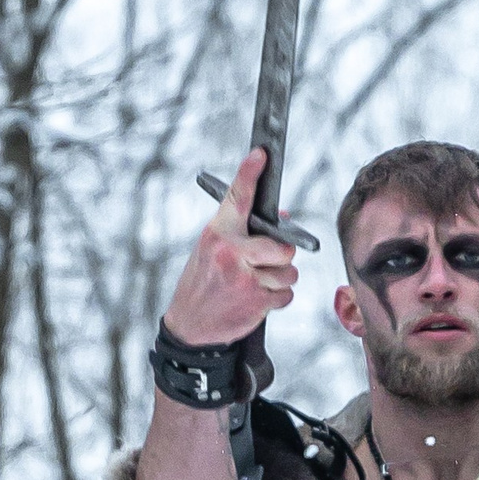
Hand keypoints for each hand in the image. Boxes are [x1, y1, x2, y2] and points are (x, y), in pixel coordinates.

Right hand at [162, 149, 300, 347]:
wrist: (190, 324)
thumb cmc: (204, 282)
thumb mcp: (212, 250)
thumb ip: (243, 233)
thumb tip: (284, 218)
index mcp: (218, 234)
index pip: (237, 198)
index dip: (249, 174)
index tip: (260, 154)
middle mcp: (230, 252)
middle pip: (283, 246)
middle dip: (282, 254)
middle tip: (269, 260)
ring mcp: (244, 278)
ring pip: (289, 272)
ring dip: (280, 279)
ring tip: (257, 283)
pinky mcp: (256, 302)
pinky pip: (286, 294)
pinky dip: (277, 298)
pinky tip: (256, 298)